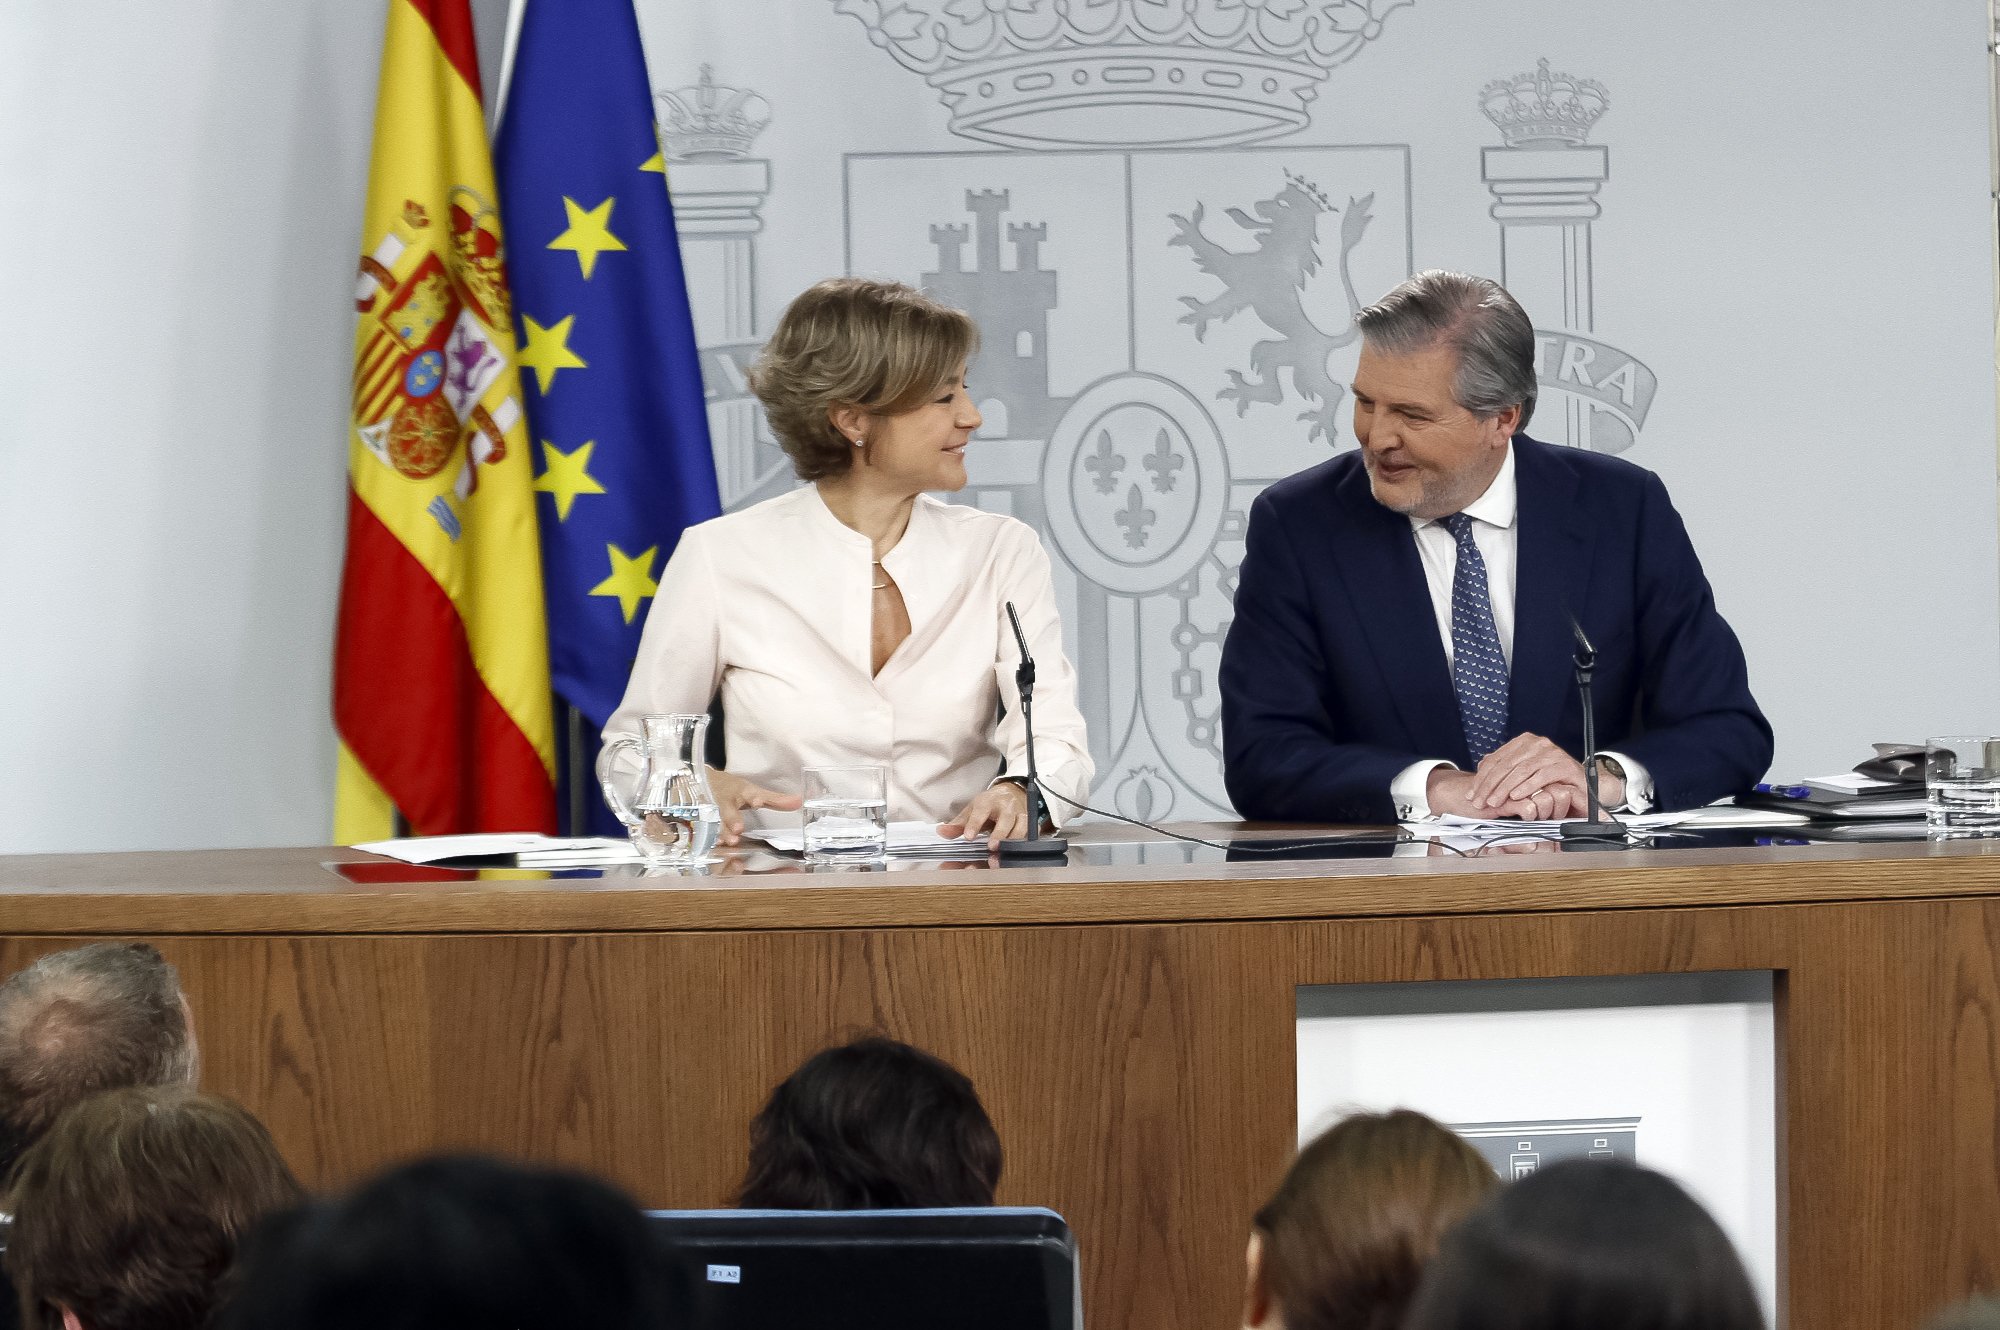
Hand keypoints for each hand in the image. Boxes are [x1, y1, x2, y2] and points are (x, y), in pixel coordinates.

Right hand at [706, 767, 801, 845]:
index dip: (753, 797)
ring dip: (720, 832)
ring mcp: (709, 813)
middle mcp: (723, 802)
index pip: (747, 793)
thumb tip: (799, 802)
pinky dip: (708, 844)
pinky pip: (703, 836)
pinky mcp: (700, 824)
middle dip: (732, 820)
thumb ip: (774, 800)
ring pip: (713, 823)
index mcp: (739, 792)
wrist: (699, 783)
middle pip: (727, 810)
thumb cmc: (730, 790)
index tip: (757, 802)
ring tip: (728, 841)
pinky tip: (714, 852)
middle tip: (738, 829)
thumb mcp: (751, 791)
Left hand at [938, 782, 1030, 850]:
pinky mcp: (1030, 825)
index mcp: (989, 801)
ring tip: (999, 858)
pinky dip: (1022, 848)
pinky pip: (1029, 837)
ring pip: (1020, 830)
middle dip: (999, 835)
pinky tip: (1013, 859)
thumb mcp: (972, 810)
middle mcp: (1007, 807)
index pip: (981, 810)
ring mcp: (1021, 815)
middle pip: (1005, 820)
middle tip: (991, 847)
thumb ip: (958, 823)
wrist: (1013, 794)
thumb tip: (941, 832)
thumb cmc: (990, 805)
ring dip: (1011, 845)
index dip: (975, 824)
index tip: (968, 837)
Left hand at [1466, 733, 1602, 818]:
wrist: (1581, 784)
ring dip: (1505, 788)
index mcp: (1524, 742)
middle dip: (1489, 786)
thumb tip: (1482, 765)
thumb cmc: (1551, 779)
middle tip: (1479, 802)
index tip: (1471, 794)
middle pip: (1506, 765)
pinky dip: (1527, 787)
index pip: (1496, 759)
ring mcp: (1552, 753)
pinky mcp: (1564, 765)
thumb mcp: (1524, 772)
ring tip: (1494, 802)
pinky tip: (1516, 797)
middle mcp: (1537, 743)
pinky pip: (1541, 776)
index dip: (1482, 778)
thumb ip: (1505, 767)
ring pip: (1521, 771)